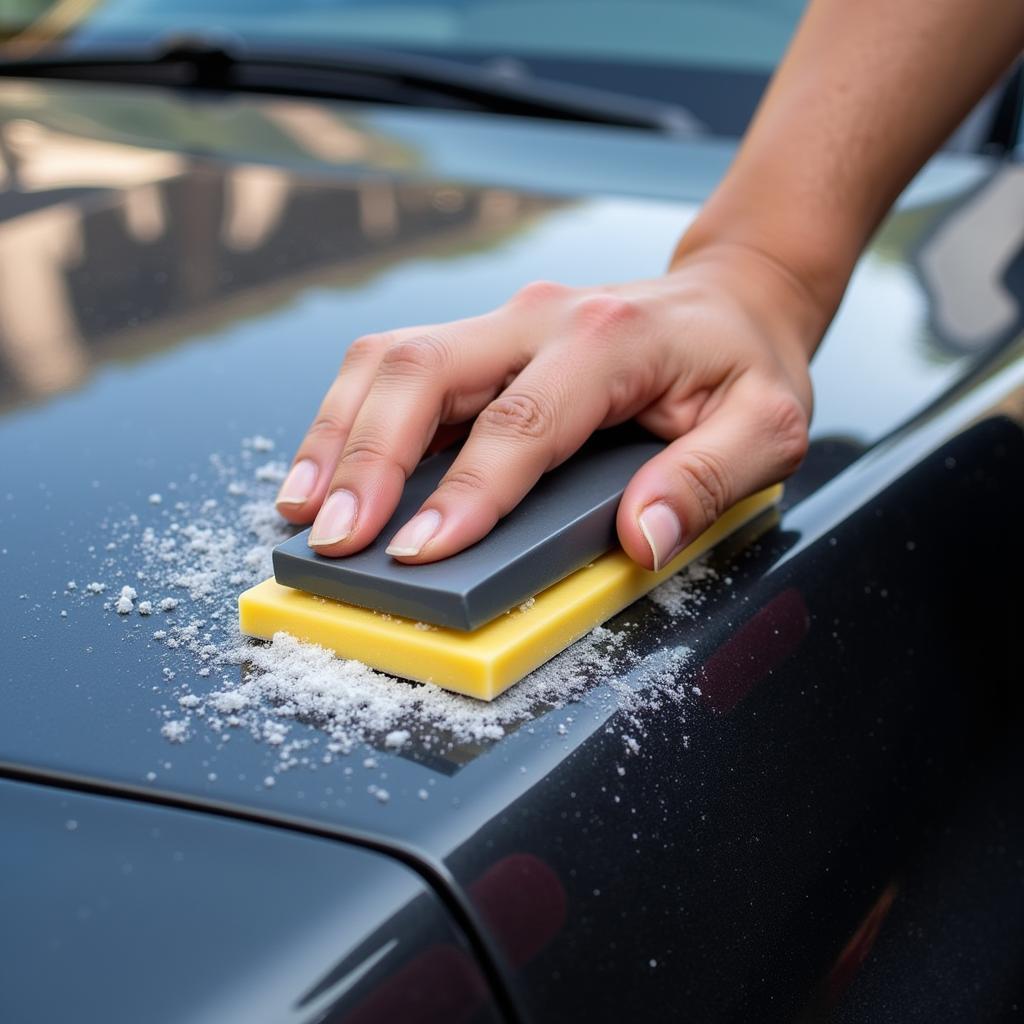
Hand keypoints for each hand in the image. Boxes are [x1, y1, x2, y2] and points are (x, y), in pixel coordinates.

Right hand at [276, 243, 818, 569]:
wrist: (731, 299)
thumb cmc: (745, 365)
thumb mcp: (769, 425)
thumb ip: (709, 480)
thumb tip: (640, 538)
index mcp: (611, 340)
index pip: (523, 419)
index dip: (467, 491)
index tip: (419, 553)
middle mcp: (541, 318)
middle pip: (425, 370)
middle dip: (367, 457)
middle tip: (334, 536)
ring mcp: (503, 323)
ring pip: (391, 360)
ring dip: (338, 435)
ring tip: (303, 509)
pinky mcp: (482, 340)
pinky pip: (397, 368)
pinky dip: (351, 419)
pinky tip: (327, 470)